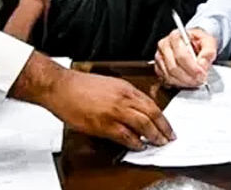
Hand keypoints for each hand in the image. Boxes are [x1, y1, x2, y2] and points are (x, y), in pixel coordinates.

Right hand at [11, 52, 173, 149]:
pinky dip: (134, 142)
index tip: (166, 124)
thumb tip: (137, 109)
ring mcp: (114, 112)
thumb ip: (125, 96)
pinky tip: (139, 146)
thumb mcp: (111, 84)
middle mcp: (123, 99)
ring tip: (158, 142)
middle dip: (163, 127)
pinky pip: (124, 135)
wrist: (61, 87)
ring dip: (153, 135)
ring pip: (143, 124)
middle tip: (169, 136)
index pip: (151, 103)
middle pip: (152, 113)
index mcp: (126, 88)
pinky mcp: (103, 124)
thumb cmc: (82, 85)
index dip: (162, 116)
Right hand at [154, 28, 217, 87]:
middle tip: (201, 80)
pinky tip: (188, 82)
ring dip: (184, 82)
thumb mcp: (208, 41)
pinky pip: (166, 81)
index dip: (192, 68)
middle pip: (174, 67)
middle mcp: (164, 46)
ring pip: (169, 76)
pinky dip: (178, 84)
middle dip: (189, 77)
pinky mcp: (158, 68)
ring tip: (196, 81)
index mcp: (175, 36)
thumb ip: (208, 51)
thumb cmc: (198, 41)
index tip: (202, 74)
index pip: (181, 56)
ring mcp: (159, 58)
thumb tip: (202, 63)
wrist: (193, 43)